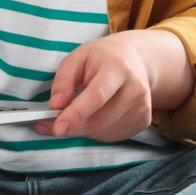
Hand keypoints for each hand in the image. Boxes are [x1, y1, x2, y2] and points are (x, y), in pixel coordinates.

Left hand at [36, 30, 187, 143]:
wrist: (136, 61)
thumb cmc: (103, 58)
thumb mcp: (78, 57)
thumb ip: (63, 80)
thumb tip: (56, 105)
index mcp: (118, 67)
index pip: (96, 96)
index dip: (75, 114)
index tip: (57, 128)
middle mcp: (135, 89)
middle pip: (98, 120)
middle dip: (71, 127)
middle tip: (51, 124)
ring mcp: (142, 107)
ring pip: (102, 132)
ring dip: (82, 128)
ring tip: (80, 111)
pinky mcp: (144, 121)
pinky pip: (111, 137)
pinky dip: (96, 131)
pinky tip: (96, 114)